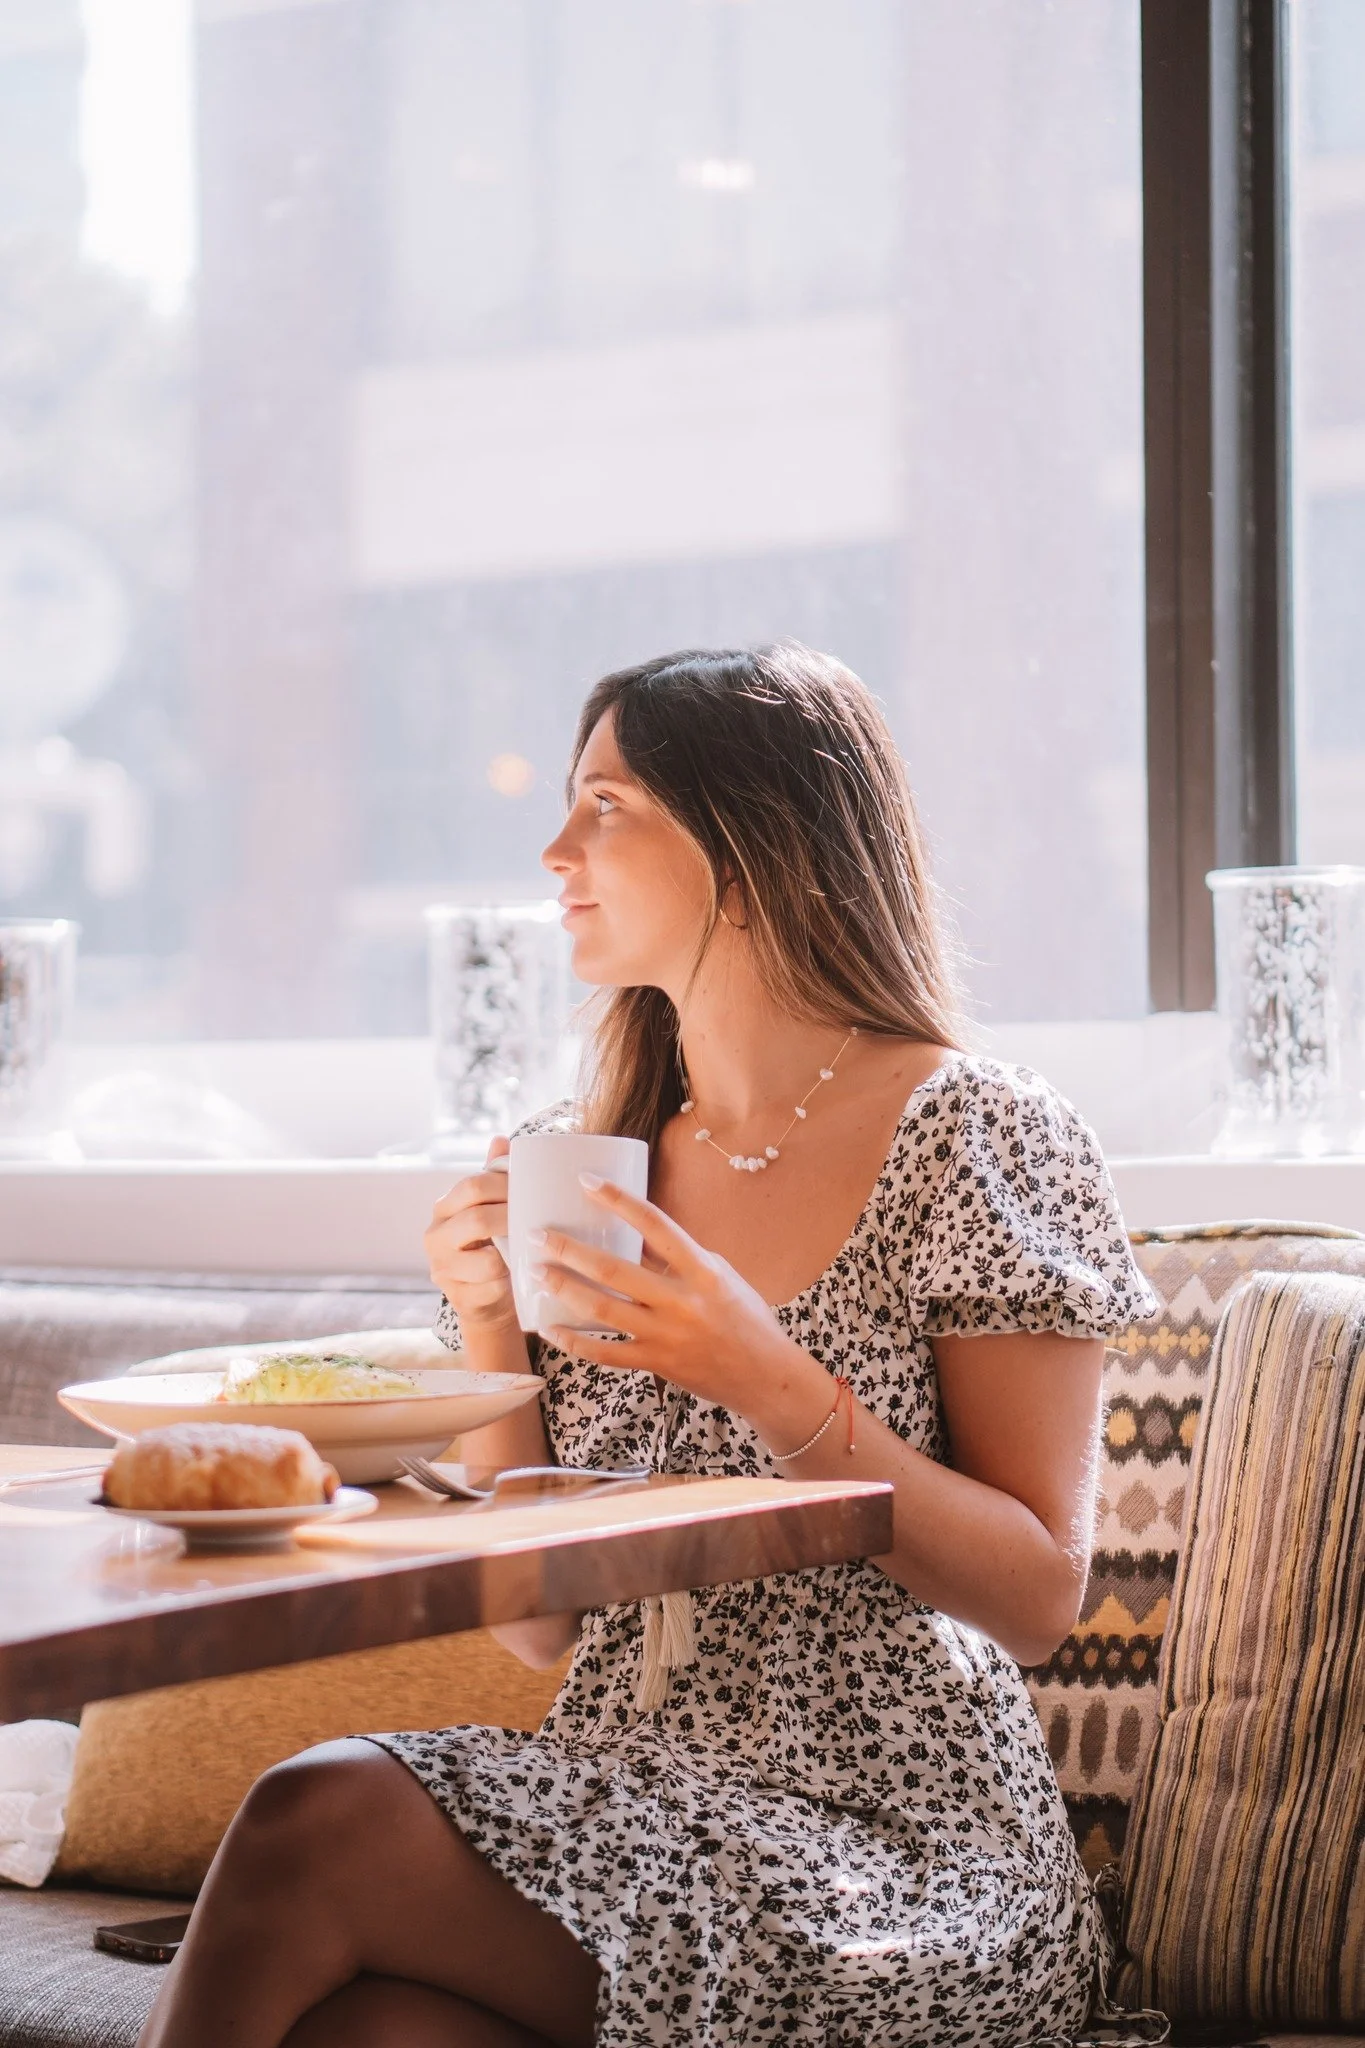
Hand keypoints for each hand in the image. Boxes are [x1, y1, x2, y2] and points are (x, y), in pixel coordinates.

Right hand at [423, 1137, 517, 1331]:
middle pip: (477, 1219)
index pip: (472, 1186)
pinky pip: (494, 1287)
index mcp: (444, 1208)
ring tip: (529, 1250)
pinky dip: (513, 1282)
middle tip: (536, 1220)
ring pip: (488, 1260)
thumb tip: (500, 1140)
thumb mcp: (492, 1209)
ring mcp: (443, 1269)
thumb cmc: (492, 1245)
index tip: (531, 1189)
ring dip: (514, 1255)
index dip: (504, 1185)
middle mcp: (435, 1237)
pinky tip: (520, 1277)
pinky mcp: (458, 1298)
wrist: (487, 1298)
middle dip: (512, 1218)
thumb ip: (494, 1177)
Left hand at [532, 1174, 823, 1424]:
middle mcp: (682, 1301)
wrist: (765, 1376)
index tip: (587, 1181)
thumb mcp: (720, 1275)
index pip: (655, 1224)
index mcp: (702, 1271)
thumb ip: (681, 1257)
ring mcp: (666, 1336)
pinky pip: (605, 1353)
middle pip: (614, 1270)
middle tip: (539, 1235)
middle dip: (570, 1250)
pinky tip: (551, 1327)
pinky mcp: (656, 1364)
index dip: (619, 1200)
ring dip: (564, 1289)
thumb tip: (638, 1234)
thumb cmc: (745, 1318)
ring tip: (536, 1273)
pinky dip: (574, 1341)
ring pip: (602, 1310)